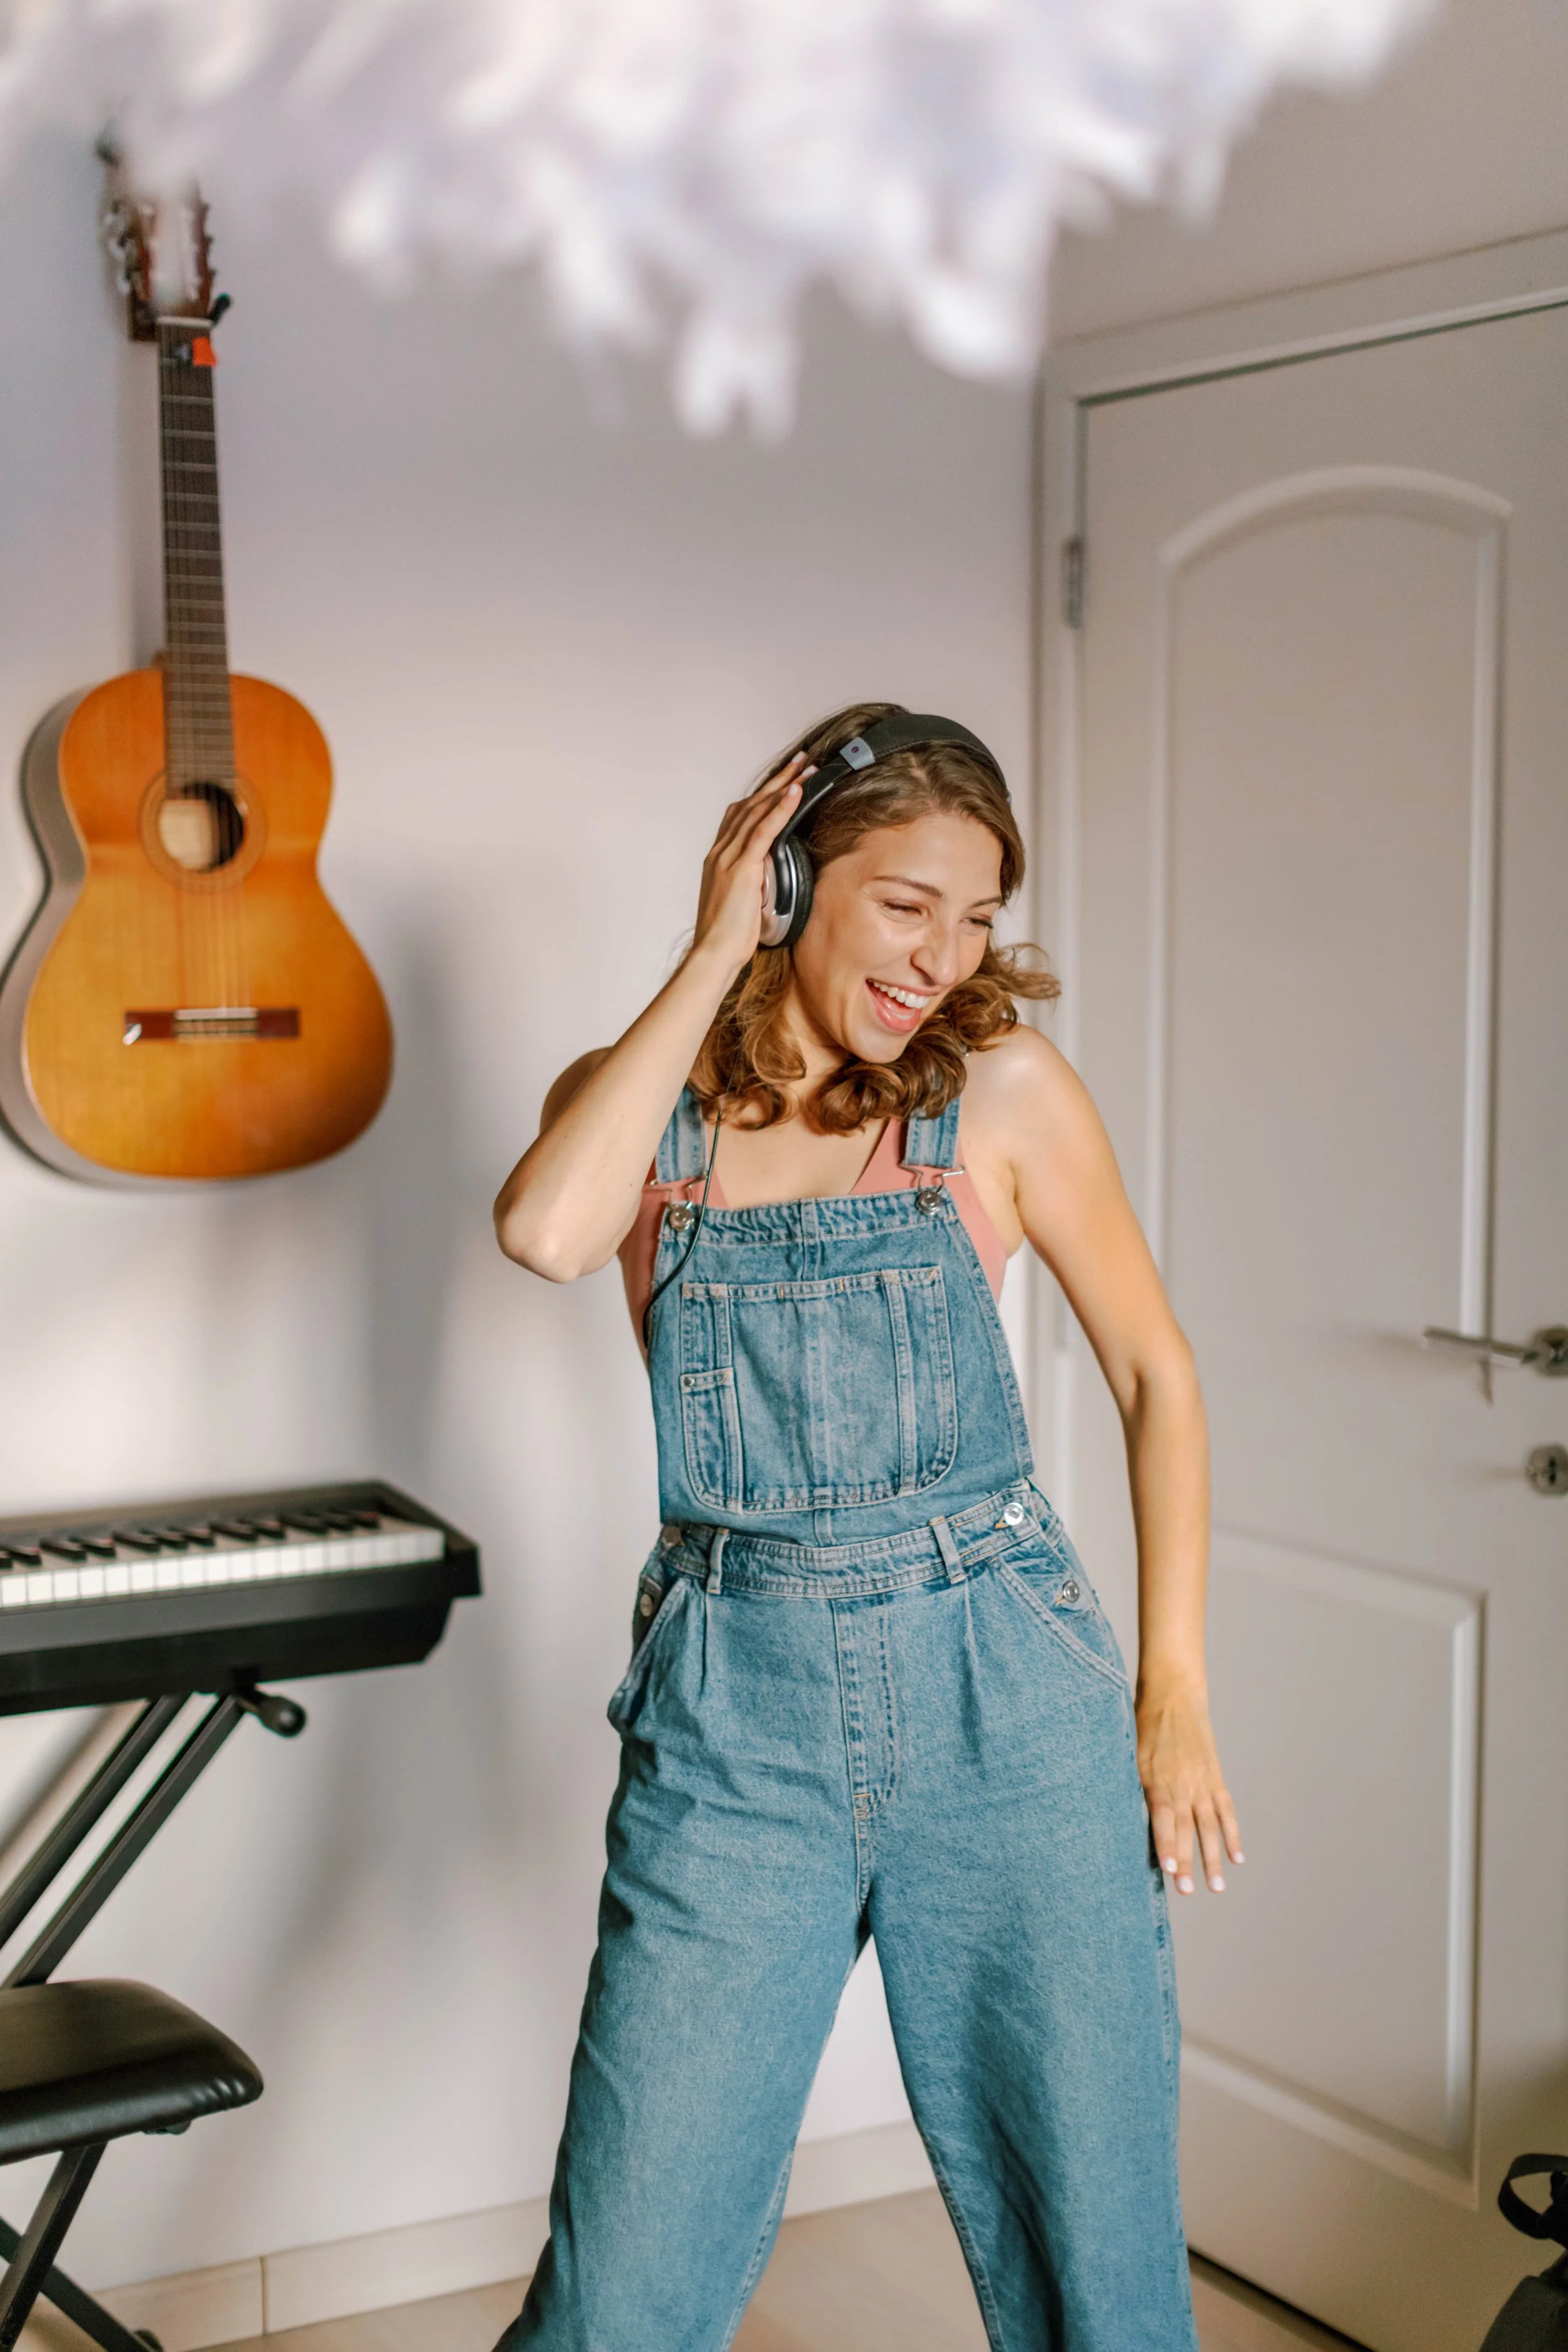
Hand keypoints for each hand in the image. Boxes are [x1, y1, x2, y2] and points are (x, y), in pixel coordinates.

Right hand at [692, 755, 814, 975]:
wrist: (713, 953)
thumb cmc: (727, 935)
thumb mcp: (740, 900)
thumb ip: (751, 880)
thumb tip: (769, 874)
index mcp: (718, 858)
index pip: (741, 815)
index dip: (763, 795)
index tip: (783, 780)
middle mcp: (720, 851)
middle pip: (751, 804)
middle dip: (778, 780)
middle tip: (801, 761)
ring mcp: (728, 858)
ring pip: (757, 811)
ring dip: (784, 786)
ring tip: (807, 769)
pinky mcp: (741, 868)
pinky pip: (763, 831)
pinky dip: (780, 808)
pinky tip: (796, 793)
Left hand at [1136, 1680, 1242, 1895]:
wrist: (1173, 1696)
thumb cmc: (1142, 1727)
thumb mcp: (1128, 1754)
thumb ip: (1131, 1786)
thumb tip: (1121, 1820)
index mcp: (1156, 1779)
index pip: (1163, 1818)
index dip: (1166, 1843)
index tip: (1168, 1868)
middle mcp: (1182, 1784)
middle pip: (1187, 1828)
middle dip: (1187, 1861)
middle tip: (1186, 1890)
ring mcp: (1202, 1782)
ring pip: (1210, 1826)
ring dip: (1213, 1858)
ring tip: (1216, 1887)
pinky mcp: (1215, 1778)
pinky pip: (1226, 1809)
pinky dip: (1233, 1834)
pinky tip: (1237, 1858)